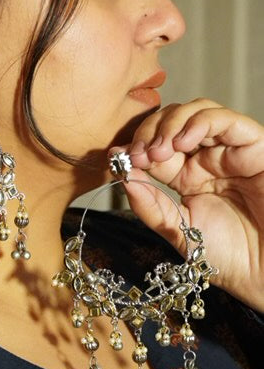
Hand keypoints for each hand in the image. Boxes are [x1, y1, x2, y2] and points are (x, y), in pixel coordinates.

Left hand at [111, 99, 263, 311]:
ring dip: (171, 123)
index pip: (154, 146)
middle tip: (138, 154)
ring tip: (158, 149)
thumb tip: (123, 177)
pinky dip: (201, 122)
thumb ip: (151, 207)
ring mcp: (230, 150)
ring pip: (197, 112)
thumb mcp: (178, 231)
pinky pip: (227, 120)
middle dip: (149, 131)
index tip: (117, 158)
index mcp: (186, 176)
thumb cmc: (227, 256)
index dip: (135, 146)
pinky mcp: (254, 147)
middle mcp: (207, 158)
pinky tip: (183, 140)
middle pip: (172, 122)